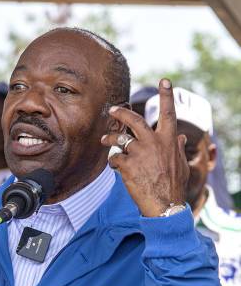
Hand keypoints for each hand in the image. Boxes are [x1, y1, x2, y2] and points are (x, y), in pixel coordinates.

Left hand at [101, 79, 189, 216]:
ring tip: (104, 140)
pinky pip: (115, 159)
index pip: (168, 113)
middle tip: (112, 110)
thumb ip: (177, 148)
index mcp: (168, 140)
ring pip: (119, 139)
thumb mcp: (180, 164)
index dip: (166, 95)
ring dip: (109, 139)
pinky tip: (116, 168)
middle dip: (121, 113)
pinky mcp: (127, 165)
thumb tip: (181, 137)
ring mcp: (139, 153)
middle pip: (134, 120)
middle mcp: (153, 142)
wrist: (164, 205)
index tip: (164, 80)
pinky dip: (114, 163)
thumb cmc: (173, 185)